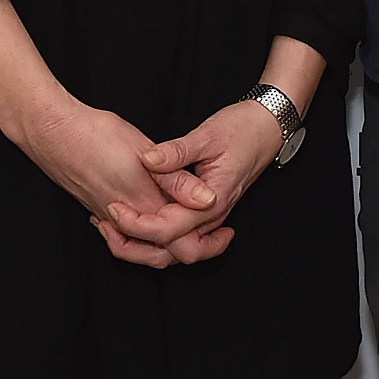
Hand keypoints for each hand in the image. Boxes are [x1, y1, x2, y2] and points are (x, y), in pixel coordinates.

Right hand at [10, 92, 222, 266]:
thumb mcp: (144, 151)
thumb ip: (177, 179)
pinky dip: (141, 235)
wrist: (51, 132)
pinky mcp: (96, 207)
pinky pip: (123, 235)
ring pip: (141, 248)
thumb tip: (208, 201)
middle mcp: (125, 219)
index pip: (182, 246)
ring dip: (166, 245)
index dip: (208, 245)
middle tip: (216, 237)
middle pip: (162, 256)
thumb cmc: (96, 135)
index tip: (227, 233)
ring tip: (188, 230)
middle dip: (191, 250)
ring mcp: (108, 215)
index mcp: (143, 205)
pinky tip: (149, 214)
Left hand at [125, 100, 289, 264]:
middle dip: (137, 245)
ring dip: (145, 242)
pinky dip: (156, 231)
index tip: (114, 208)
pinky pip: (181, 233)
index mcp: (212, 201)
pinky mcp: (207, 210)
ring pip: (176, 247)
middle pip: (172, 251)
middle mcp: (212, 215)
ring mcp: (211, 215)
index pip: (168, 229)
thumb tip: (147, 159)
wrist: (269, 128)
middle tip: (109, 224)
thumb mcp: (207, 135)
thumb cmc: (243, 129)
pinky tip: (136, 213)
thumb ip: (176, 151)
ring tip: (116, 223)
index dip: (137, 223)